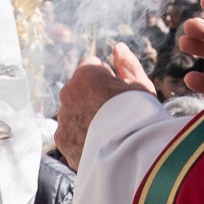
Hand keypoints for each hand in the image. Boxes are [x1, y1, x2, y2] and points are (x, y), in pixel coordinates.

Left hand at [55, 42, 153, 168]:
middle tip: (115, 113)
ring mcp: (63, 118)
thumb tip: (118, 48)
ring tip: (109, 133)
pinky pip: (70, 134)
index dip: (108, 77)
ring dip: (86, 117)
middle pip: (80, 89)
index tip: (118, 91)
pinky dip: (81, 138)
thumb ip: (127, 64)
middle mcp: (68, 93)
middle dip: (93, 97)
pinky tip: (100, 145)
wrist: (131, 155)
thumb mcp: (141, 85)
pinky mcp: (62, 141)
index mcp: (86, 75)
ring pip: (73, 111)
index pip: (92, 65)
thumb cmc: (140, 117)